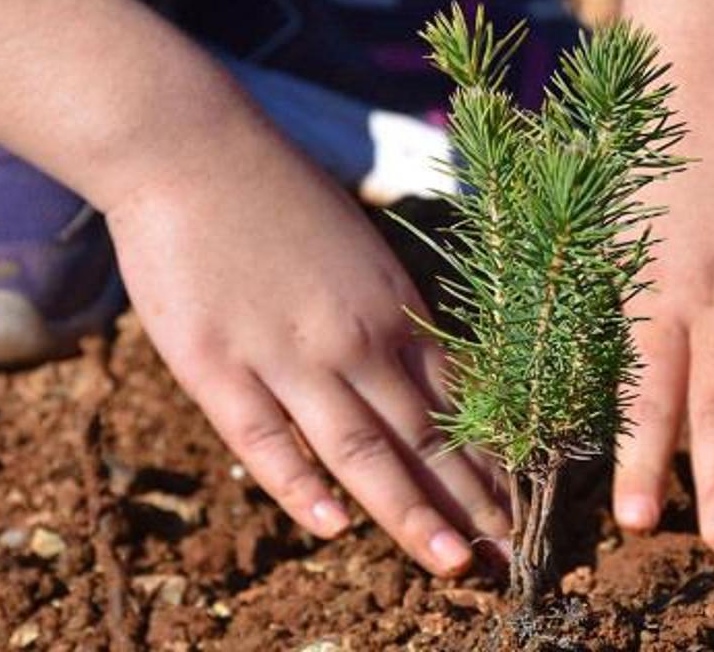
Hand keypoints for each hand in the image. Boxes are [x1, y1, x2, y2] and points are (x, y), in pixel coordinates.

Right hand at [105, 144, 509, 575]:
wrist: (190, 147)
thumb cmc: (277, 193)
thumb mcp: (358, 249)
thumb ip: (387, 314)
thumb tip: (419, 370)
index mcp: (392, 308)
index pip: (456, 402)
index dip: (490, 461)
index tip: (523, 508)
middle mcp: (353, 338)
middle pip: (423, 436)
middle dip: (471, 503)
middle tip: (511, 559)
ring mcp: (286, 354)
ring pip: (362, 449)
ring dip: (411, 511)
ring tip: (454, 564)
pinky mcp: (218, 364)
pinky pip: (266, 438)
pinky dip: (301, 485)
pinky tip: (333, 526)